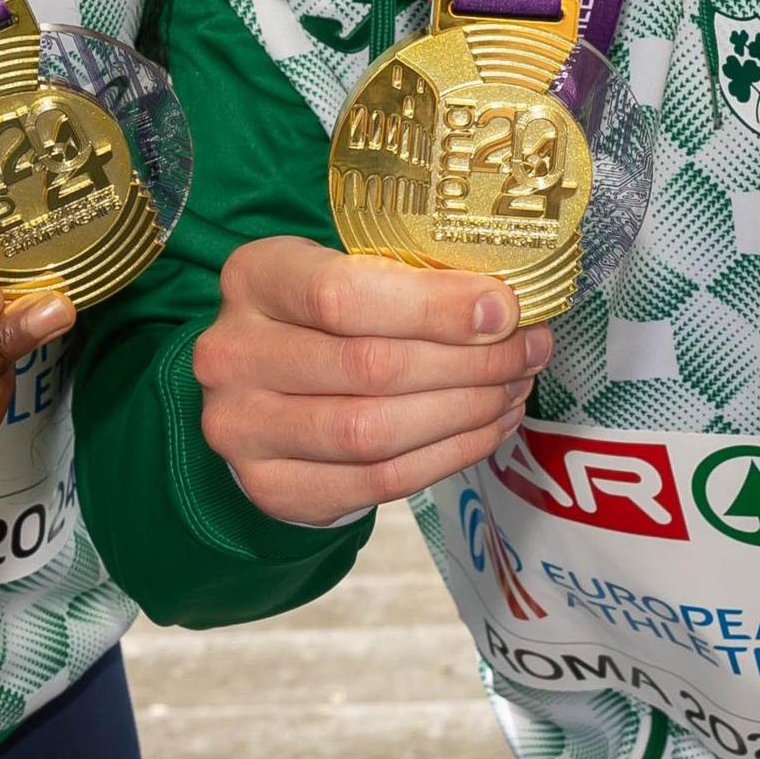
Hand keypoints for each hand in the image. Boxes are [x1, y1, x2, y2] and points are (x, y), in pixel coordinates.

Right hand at [193, 235, 551, 527]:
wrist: (261, 394)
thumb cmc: (321, 321)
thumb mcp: (344, 270)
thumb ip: (409, 280)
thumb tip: (507, 306)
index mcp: (253, 278)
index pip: (341, 295)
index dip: (432, 308)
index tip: (504, 310)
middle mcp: (232, 353)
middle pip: (368, 367)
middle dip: (468, 363)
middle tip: (527, 352)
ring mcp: (243, 428)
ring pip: (374, 431)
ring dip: (464, 413)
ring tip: (513, 390)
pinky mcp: (272, 487)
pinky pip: (377, 482)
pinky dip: (446, 455)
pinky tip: (486, 429)